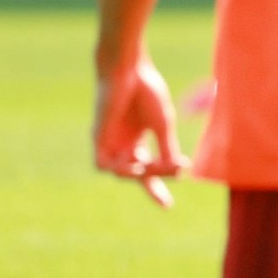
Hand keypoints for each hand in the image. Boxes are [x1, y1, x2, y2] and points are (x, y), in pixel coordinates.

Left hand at [92, 56, 185, 207]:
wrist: (129, 71)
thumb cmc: (147, 92)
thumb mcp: (163, 125)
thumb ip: (167, 149)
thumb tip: (179, 171)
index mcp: (137, 140)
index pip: (147, 171)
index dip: (156, 188)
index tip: (168, 207)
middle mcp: (122, 144)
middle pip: (137, 174)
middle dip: (154, 178)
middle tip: (174, 170)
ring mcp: (109, 142)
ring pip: (120, 173)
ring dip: (137, 174)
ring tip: (150, 165)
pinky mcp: (98, 138)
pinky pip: (103, 165)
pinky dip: (117, 170)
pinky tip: (131, 164)